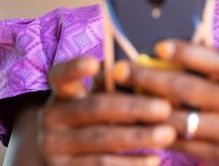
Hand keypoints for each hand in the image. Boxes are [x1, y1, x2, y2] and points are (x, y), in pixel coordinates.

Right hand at [38, 56, 175, 165]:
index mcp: (61, 92)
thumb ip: (110, 87)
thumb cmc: (90, 118)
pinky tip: (154, 158)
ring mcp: (54, 146)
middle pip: (95, 108)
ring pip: (102, 140)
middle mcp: (51, 117)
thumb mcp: (91, 99)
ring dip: (139, 137)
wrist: (60, 156)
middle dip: (134, 108)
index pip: (61, 75)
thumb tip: (146, 74)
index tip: (95, 63)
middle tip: (166, 108)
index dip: (75, 68)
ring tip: (167, 134)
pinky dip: (131, 163)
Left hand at [113, 0, 218, 165]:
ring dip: (148, 107)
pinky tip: (135, 121)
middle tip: (121, 69)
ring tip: (120, 94)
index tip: (158, 45)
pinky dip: (157, 132)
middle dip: (151, 78)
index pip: (215, 62)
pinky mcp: (215, 156)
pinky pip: (180, 145)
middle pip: (189, 90)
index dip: (186, 52)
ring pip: (180, 120)